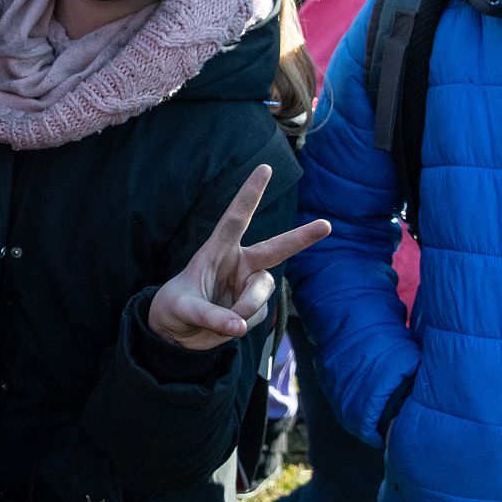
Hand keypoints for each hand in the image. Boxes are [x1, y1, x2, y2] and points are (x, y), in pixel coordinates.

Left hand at [147, 164, 329, 350]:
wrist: (178, 333)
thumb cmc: (175, 308)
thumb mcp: (183, 309)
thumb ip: (210, 316)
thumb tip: (239, 327)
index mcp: (218, 250)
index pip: (235, 218)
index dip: (250, 193)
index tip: (265, 168)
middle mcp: (239, 263)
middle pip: (275, 248)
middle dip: (301, 237)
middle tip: (326, 226)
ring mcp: (249, 284)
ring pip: (262, 291)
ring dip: (247, 305)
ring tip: (227, 319)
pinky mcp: (255, 306)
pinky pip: (257, 315)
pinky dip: (242, 324)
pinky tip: (227, 325)